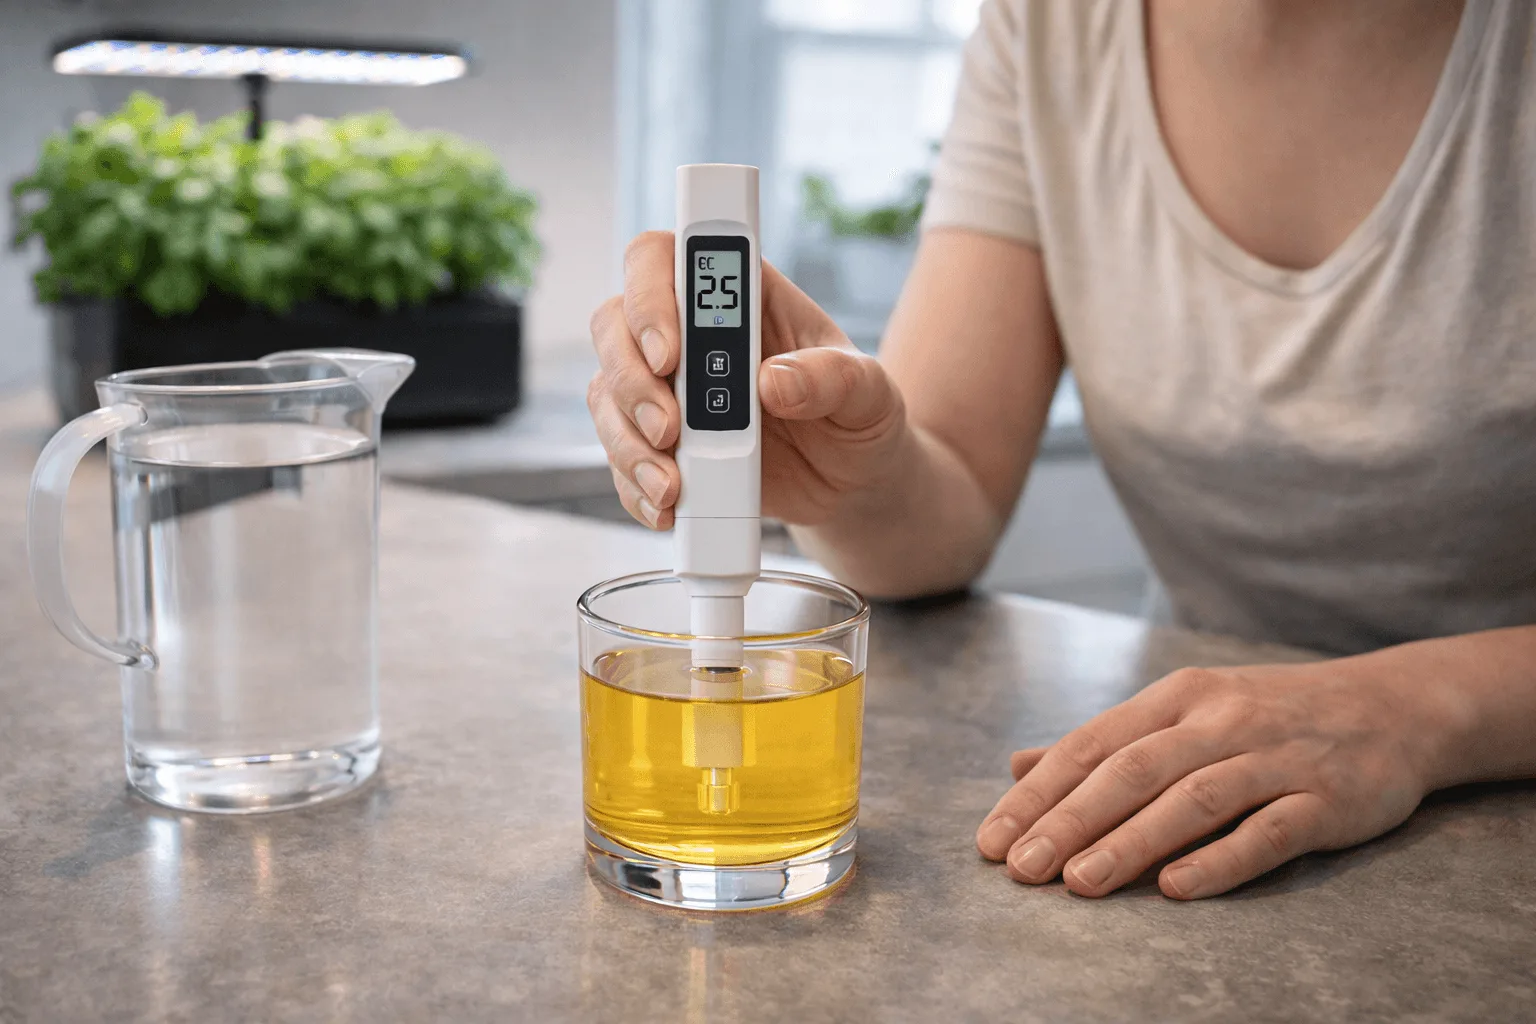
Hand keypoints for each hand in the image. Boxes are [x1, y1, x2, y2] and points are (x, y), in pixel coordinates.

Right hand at [587, 231, 906, 528]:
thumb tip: (775, 381)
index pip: (665, 258)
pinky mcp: (660, 441)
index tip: (670, 353)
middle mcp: (692, 335)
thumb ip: (832, 378)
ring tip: (672, 486)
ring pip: (607, 392)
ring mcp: (669, 388)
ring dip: (627, 441)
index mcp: (742, 298)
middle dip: (631, 380)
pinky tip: (668, 506)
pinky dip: (633, 484)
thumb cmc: (859, 416)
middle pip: (614, 323)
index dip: (650, 293)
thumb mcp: (869, 393)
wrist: (853, 483)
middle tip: (671, 430)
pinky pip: (617, 454)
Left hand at [976, 662, 1439, 898]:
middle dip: (1070, 821)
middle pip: (1132, 771)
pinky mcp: (1326, 799)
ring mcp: (1274, 758)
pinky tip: (1175, 888)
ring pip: (1191, 800)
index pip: (1092, 745)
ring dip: (1131, 842)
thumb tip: (1021, 765)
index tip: (993, 839)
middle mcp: (1219, 721)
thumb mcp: (1184, 710)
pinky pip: (1267, 831)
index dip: (1040, 794)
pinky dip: (1219, 859)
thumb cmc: (1268, 715)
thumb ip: (1106, 742)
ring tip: (1080, 883)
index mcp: (1176, 698)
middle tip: (1023, 868)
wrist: (1395, 706)